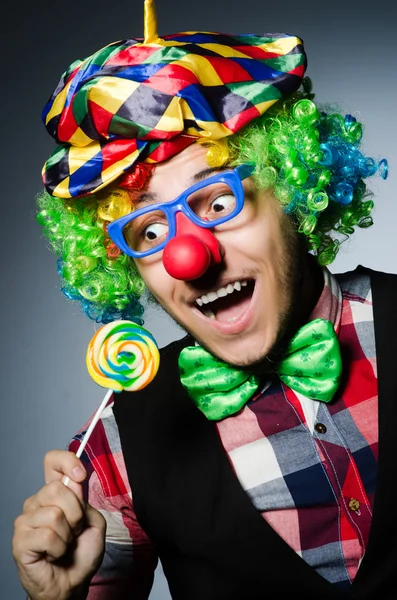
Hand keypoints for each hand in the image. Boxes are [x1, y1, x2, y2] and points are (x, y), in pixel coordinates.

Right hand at [12, 450, 105, 599]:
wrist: (73, 584)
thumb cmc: (81, 554)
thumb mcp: (94, 521)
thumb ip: (85, 500)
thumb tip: (73, 482)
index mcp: (55, 494)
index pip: (52, 462)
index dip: (66, 461)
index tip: (80, 474)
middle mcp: (37, 503)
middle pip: (56, 488)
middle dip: (75, 512)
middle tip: (75, 530)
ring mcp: (26, 521)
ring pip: (53, 514)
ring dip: (68, 534)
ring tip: (64, 545)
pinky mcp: (20, 540)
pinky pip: (47, 535)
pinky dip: (59, 548)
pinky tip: (54, 555)